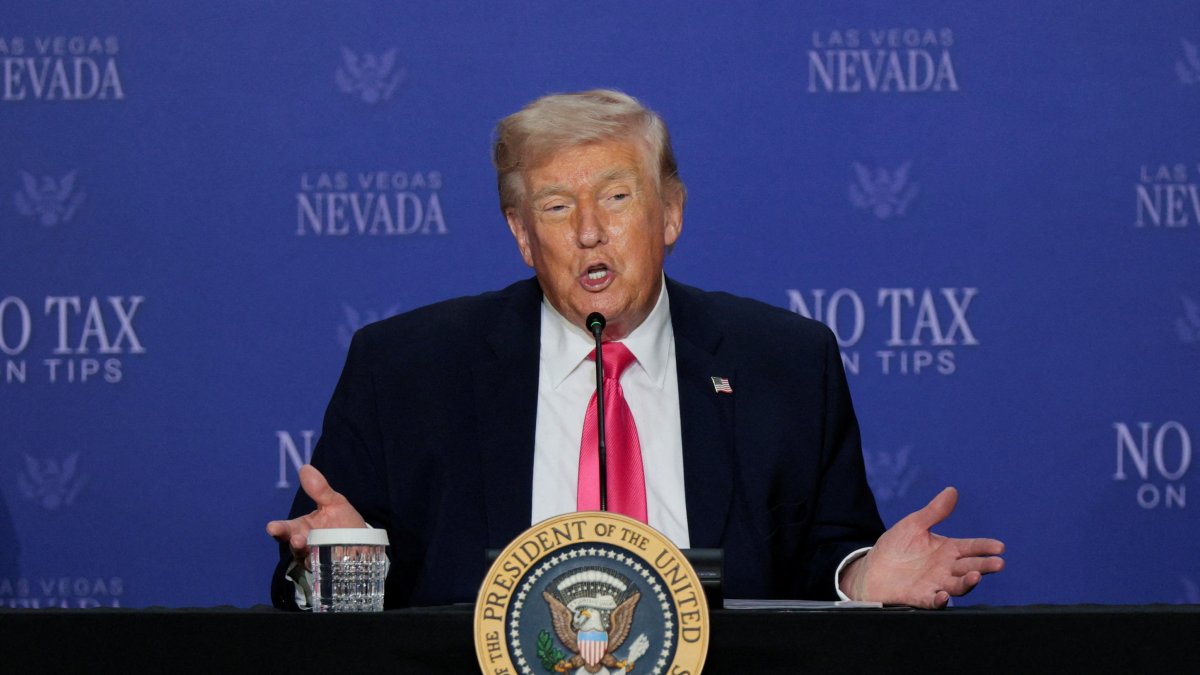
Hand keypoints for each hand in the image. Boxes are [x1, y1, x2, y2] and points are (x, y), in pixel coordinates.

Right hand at [265, 465, 365, 567]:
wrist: (364, 543)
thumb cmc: (344, 522)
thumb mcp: (334, 502)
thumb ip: (319, 489)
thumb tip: (305, 468)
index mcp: (302, 528)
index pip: (285, 529)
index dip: (278, 529)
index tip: (271, 527)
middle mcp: (304, 545)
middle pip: (292, 545)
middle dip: (292, 542)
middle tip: (296, 539)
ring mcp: (314, 558)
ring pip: (305, 557)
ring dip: (306, 551)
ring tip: (307, 542)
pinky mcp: (326, 569)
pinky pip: (321, 568)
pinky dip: (322, 562)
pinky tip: (327, 556)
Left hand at [840, 487, 1003, 608]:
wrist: (872, 569)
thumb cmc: (896, 547)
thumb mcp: (914, 525)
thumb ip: (935, 511)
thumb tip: (952, 490)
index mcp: (947, 550)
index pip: (971, 547)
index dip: (985, 547)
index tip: (1000, 547)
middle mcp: (946, 569)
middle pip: (970, 567)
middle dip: (985, 565)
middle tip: (998, 563)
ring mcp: (935, 584)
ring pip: (957, 585)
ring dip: (968, 582)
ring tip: (976, 576)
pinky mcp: (921, 597)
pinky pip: (933, 601)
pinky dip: (940, 600)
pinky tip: (943, 596)